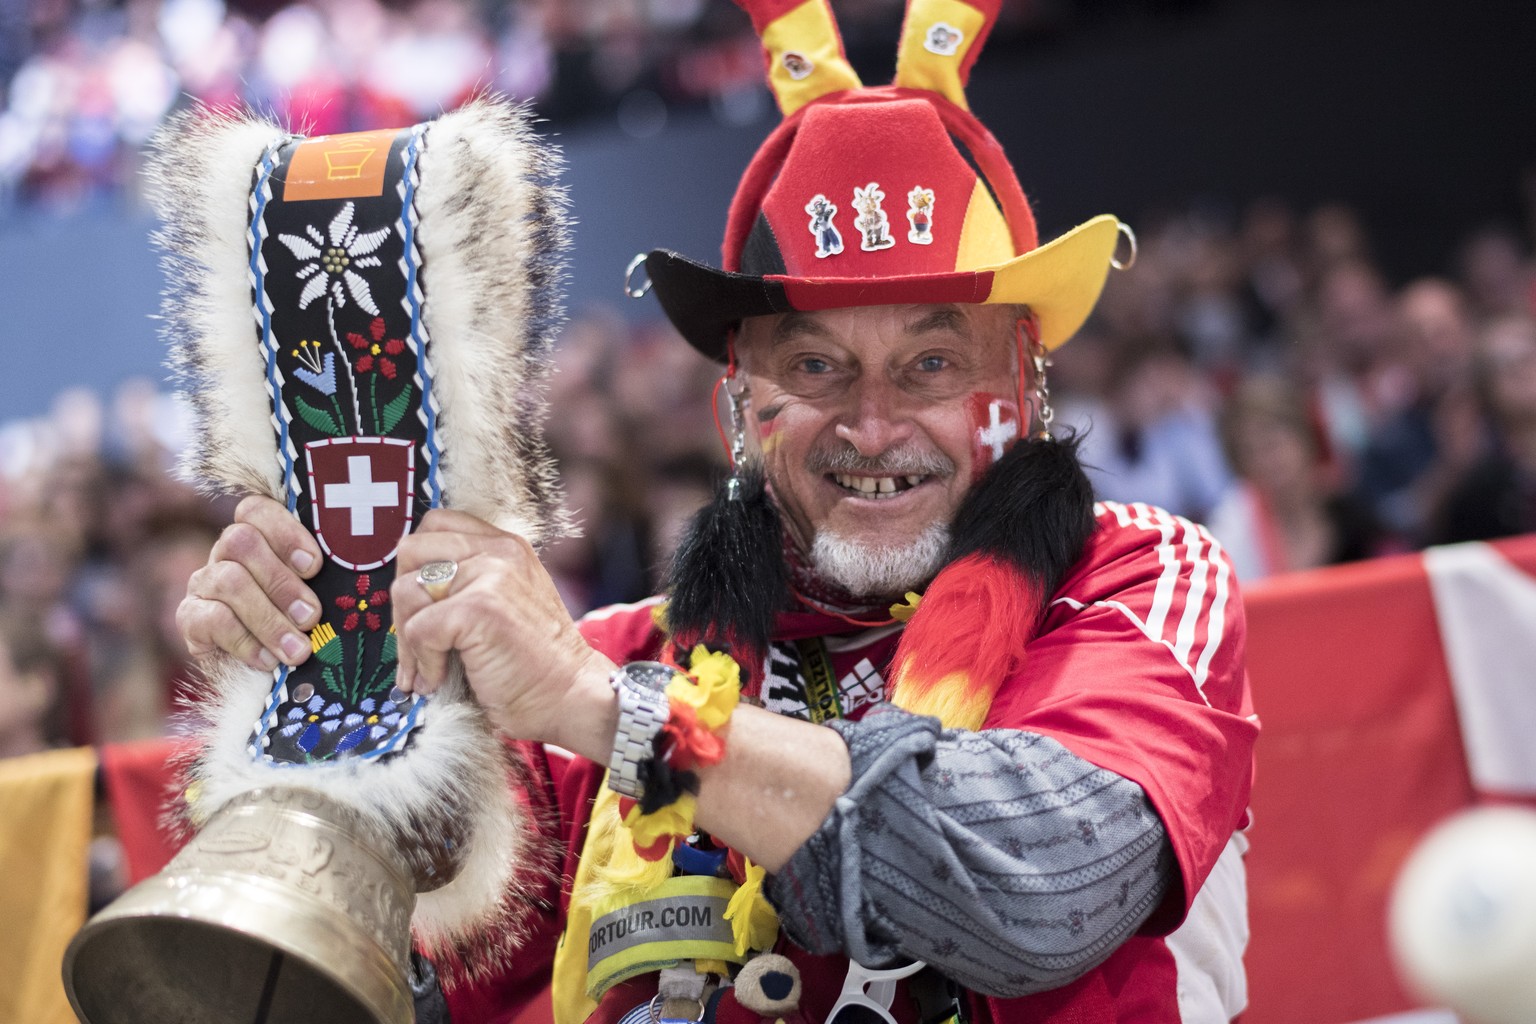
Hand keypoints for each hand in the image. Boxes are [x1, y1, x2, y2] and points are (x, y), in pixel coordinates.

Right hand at [177, 495, 323, 670]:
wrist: (268, 676)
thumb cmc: (305, 624)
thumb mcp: (322, 595)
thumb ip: (331, 577)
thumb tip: (360, 574)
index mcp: (261, 536)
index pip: (257, 510)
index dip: (285, 532)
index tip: (314, 566)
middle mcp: (227, 553)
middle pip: (240, 541)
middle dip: (281, 582)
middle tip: (311, 617)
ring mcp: (204, 583)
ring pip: (228, 580)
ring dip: (268, 618)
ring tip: (298, 650)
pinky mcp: (189, 618)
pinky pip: (211, 619)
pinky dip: (246, 642)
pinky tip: (268, 660)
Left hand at [392, 509, 616, 748]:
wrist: (570, 696)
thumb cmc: (533, 662)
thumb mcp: (507, 602)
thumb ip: (470, 580)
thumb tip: (407, 587)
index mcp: (505, 545)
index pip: (435, 523)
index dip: (415, 566)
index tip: (420, 607)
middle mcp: (498, 550)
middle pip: (410, 550)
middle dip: (402, 603)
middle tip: (415, 642)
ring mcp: (490, 575)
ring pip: (406, 591)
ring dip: (407, 641)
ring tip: (428, 669)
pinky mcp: (479, 608)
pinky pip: (418, 630)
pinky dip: (423, 664)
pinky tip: (440, 679)